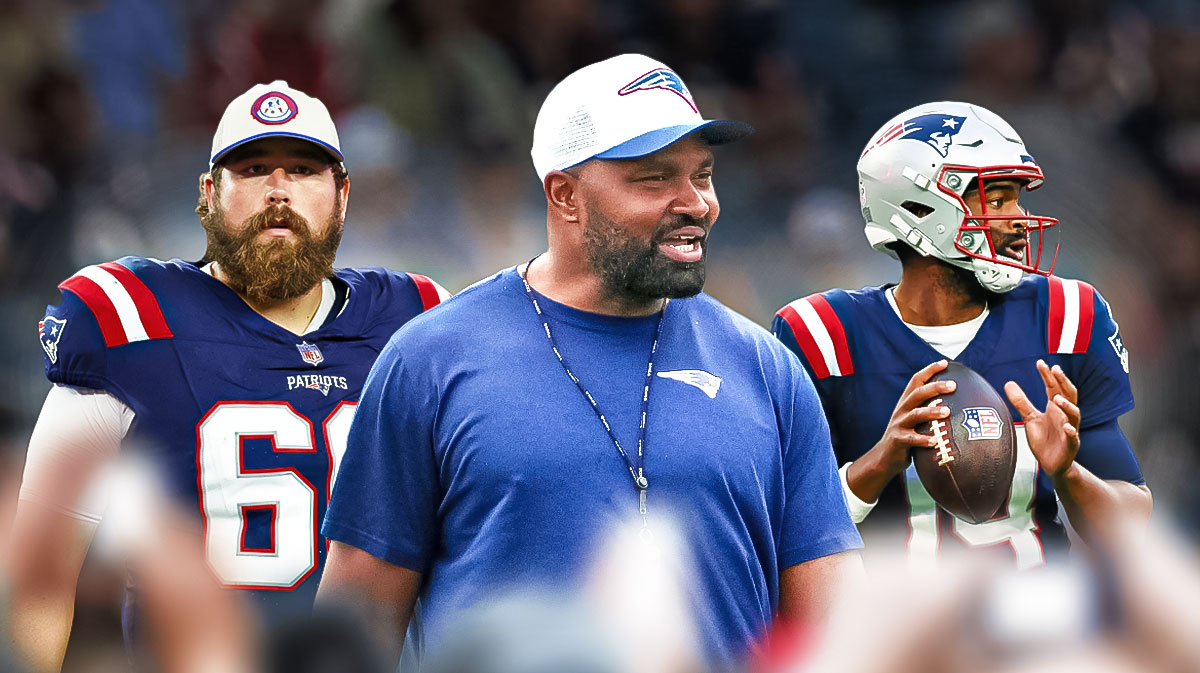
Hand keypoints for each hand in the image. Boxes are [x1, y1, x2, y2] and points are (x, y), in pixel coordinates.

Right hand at [848, 360, 956, 503]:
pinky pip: (911, 439)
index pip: (916, 380)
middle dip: (935, 387)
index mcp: (906, 402)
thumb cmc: (908, 436)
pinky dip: (923, 439)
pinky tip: (935, 441)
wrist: (884, 456)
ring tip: (947, 412)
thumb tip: (959, 402)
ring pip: (915, 415)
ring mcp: (899, 425)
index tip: (945, 362)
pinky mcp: (898, 440)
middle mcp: (901, 410)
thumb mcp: (915, 419)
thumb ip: (929, 409)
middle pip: (917, 394)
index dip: (929, 370)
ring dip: (931, 412)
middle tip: (953, 385)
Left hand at [1004, 369, 1080, 478]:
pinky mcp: (1071, 445)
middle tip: (1055, 369)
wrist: (1053, 464)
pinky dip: (1071, 431)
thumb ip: (1021, 402)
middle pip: (1069, 395)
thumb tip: (1008, 383)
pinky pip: (1074, 437)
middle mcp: (1065, 416)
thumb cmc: (1044, 440)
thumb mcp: (1030, 418)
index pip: (1054, 387)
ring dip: (1067, 405)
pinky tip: (1066, 427)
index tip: (1040, 362)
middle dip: (1063, 382)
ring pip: (1074, 414)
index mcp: (1055, 408)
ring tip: (1056, 397)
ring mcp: (1070, 429)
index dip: (1048, 375)